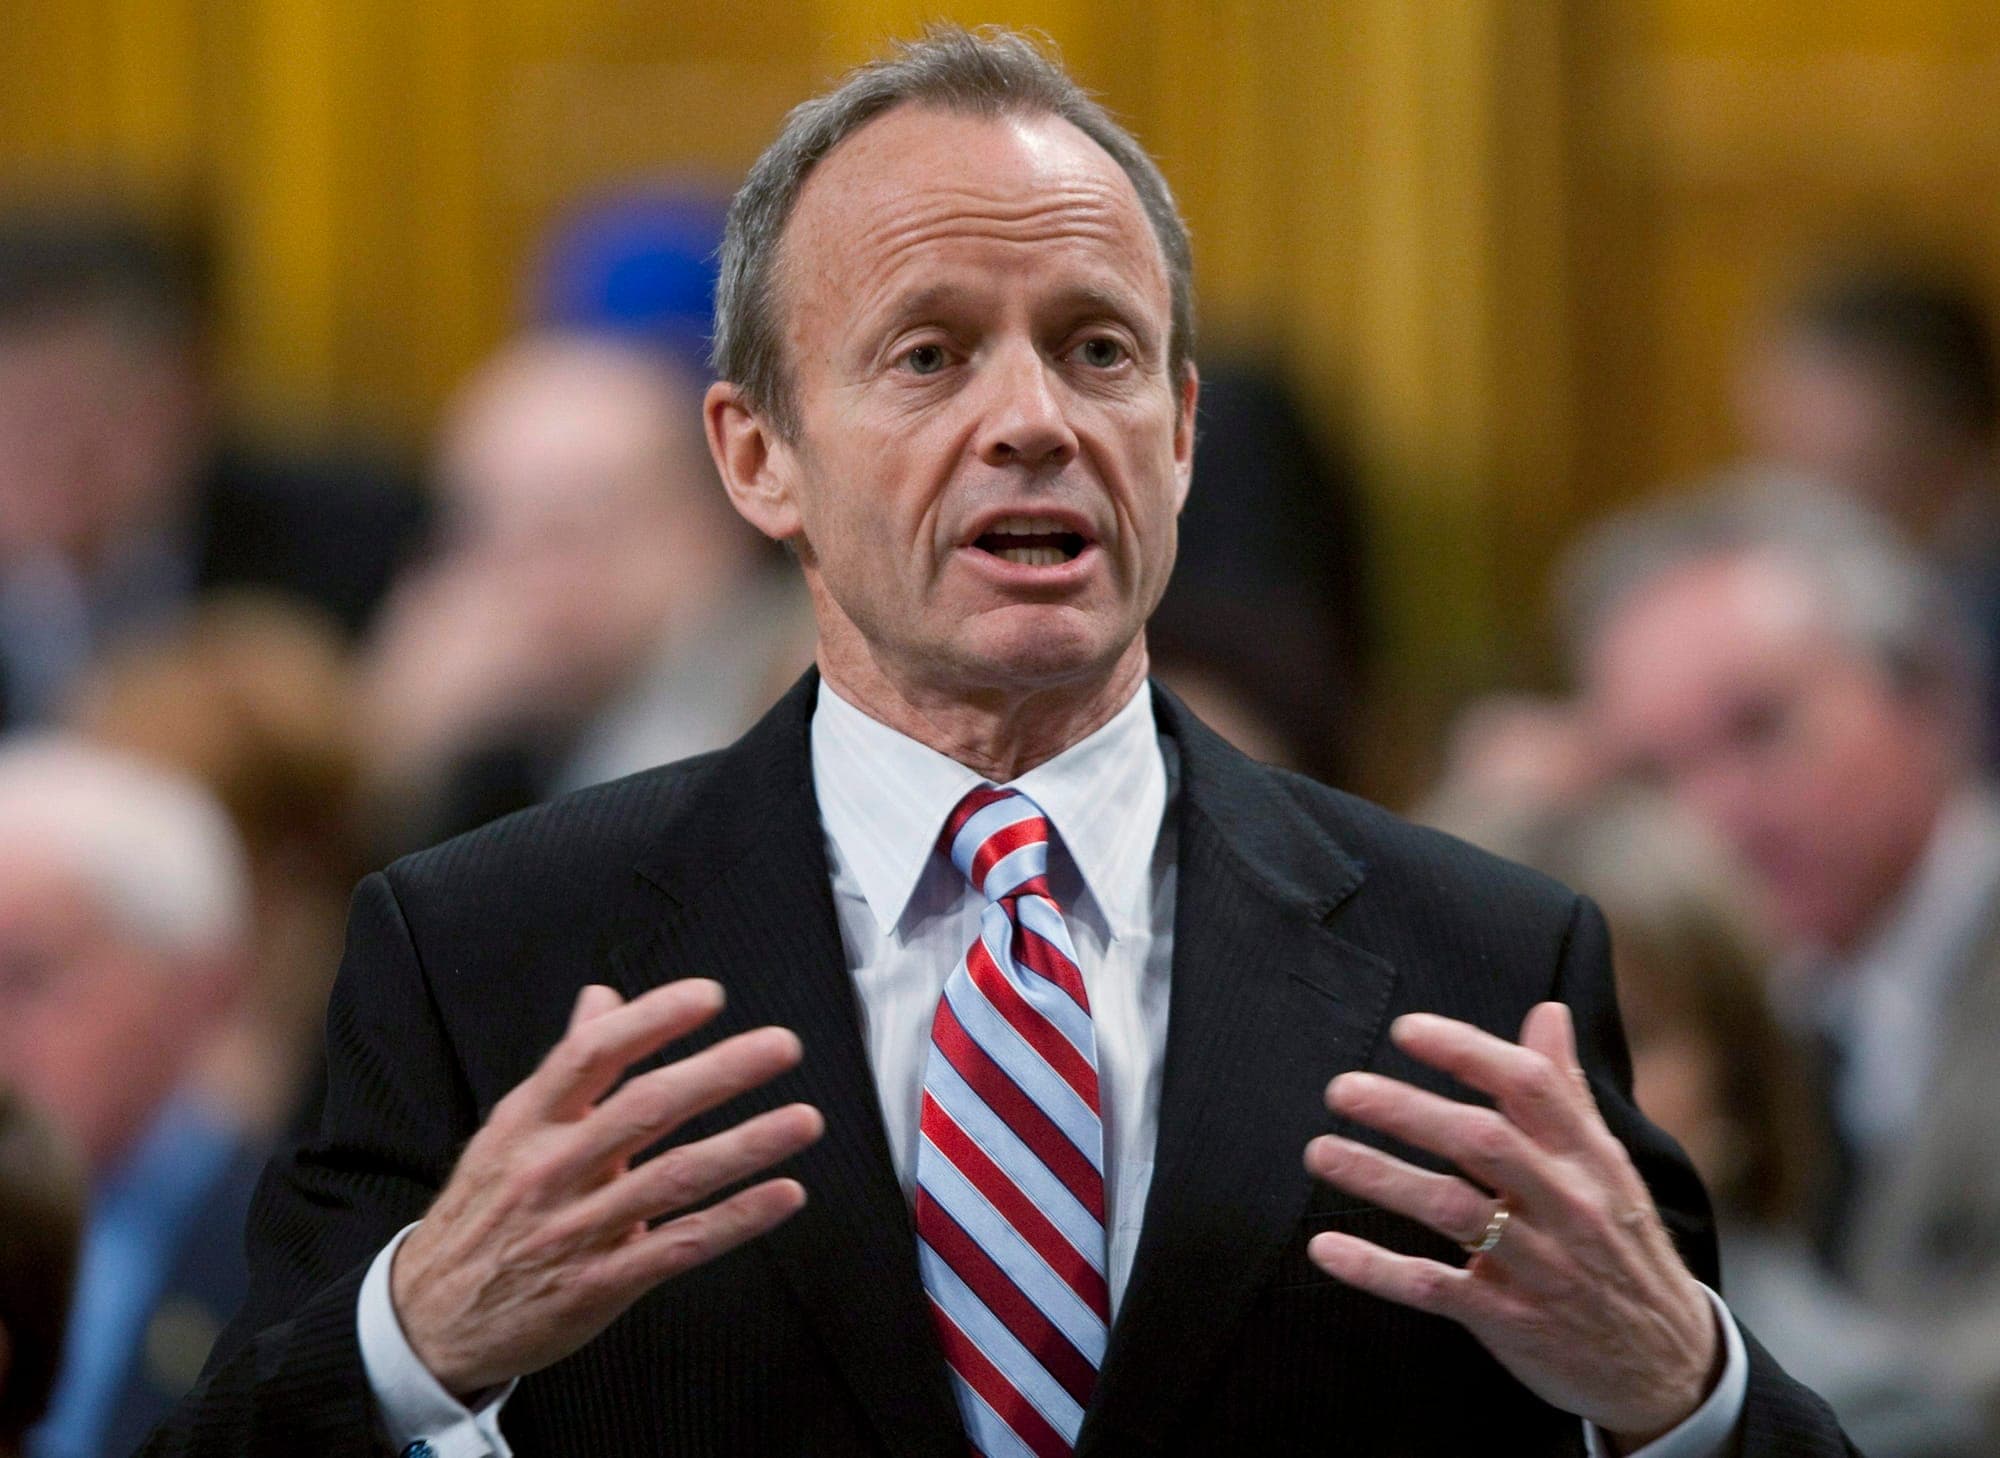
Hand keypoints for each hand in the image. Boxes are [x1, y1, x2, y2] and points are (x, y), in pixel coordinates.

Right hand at [391, 978, 823, 1395]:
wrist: (426, 1320)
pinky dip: (737, 1220)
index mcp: (529, 1123)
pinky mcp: (600, 1285)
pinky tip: (784, 1194)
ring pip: (673, 1179)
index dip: (651, 1020)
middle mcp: (553, 1169)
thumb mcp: (510, 1131)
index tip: (708, 996)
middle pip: (645, 1109)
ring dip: (746, 1145)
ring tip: (804, 1118)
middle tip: (782, 1046)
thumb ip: (568, 1065)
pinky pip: (679, 1247)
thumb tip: (602, 1000)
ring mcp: (577, 1230)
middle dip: (720, 1073)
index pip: (591, 1055)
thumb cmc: (484, 1212)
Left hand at [1302, 1002, 1717, 1448]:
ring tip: (1320, 1152)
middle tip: (1341, 1089)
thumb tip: (1547, 1010)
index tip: (1405, 1029)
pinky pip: (1435, 1288)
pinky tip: (1325, 1247)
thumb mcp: (1609, 1166)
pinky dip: (1377, 1268)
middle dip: (1408, 1110)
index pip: (1530, 1086)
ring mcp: (1540, 1265)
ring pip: (1452, 1211)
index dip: (1467, 1051)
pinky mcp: (1511, 1320)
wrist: (1670, 1364)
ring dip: (1380, 1177)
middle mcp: (1568, 1204)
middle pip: (1482, 1142)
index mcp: (1589, 1157)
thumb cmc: (1623, 1244)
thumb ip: (1566, 1091)